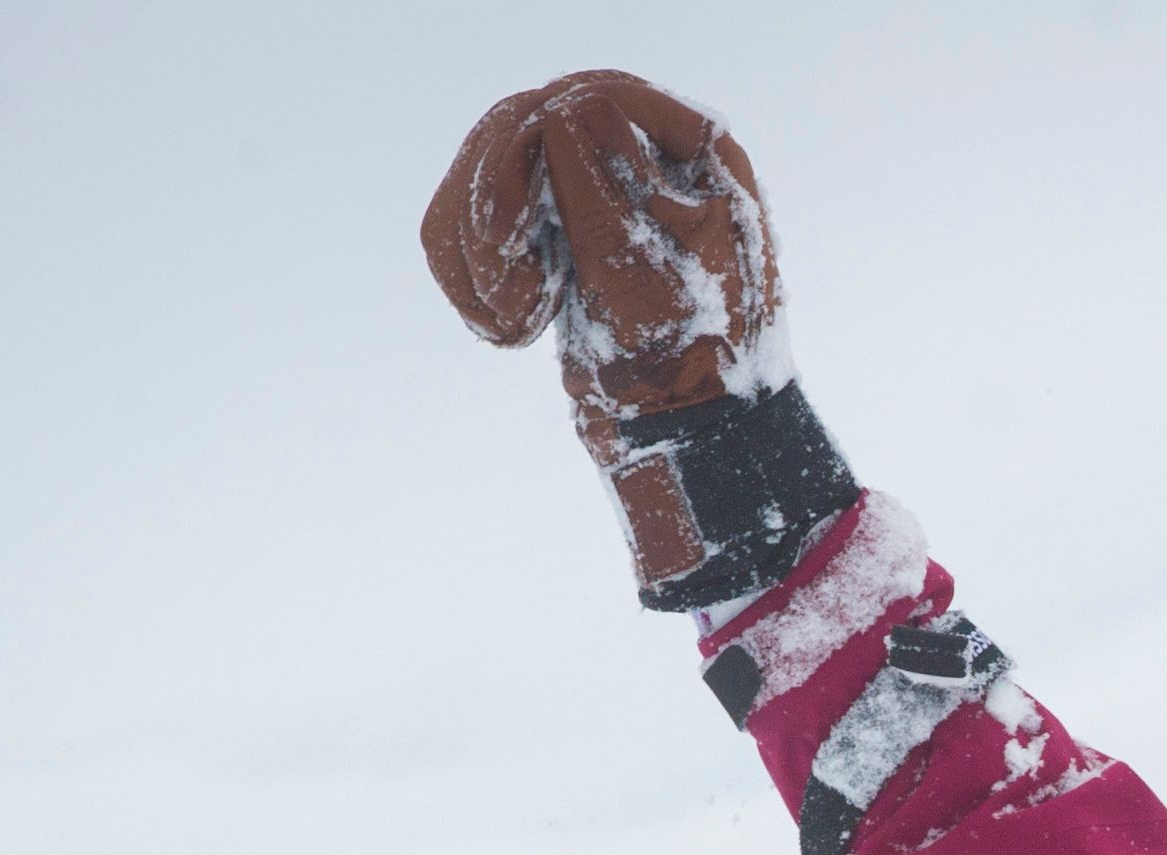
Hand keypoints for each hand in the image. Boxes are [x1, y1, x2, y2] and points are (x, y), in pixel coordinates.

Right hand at [424, 71, 845, 606]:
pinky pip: (470, 228)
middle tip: (517, 291)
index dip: (537, 148)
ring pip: (482, 175)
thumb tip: (557, 108)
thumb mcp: (652, 271)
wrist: (692, 442)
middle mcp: (639, 162)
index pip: (590, 99)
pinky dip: (469, 277)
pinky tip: (507, 330)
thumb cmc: (697, 364)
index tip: (518, 226)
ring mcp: (589, 198)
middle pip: (520, 127)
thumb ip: (601, 184)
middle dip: (496, 209)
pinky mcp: (548, 244)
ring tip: (516, 320)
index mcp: (691, 155)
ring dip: (478, 251)